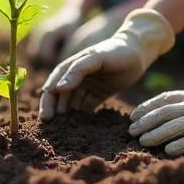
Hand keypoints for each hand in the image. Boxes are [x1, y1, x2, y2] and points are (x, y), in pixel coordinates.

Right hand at [38, 8, 174, 120]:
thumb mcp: (96, 57)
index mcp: (70, 67)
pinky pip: (87, 107)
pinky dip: (83, 117)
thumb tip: (57, 89)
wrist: (138, 51)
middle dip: (55, 112)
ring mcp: (87, 86)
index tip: (45, 118)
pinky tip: (82, 130)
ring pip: (72, 104)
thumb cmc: (115, 50)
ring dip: (68, 117)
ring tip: (65, 133)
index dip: (47, 102)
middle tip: (53, 130)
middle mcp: (75, 77)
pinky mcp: (98, 94)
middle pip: (60, 98)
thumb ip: (77, 71)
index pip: (52, 86)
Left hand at [128, 62, 183, 155]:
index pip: (163, 99)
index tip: (133, 116)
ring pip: (175, 126)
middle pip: (165, 113)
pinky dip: (179, 145)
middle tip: (131, 131)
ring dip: (157, 134)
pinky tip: (167, 151)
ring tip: (143, 142)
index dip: (146, 107)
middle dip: (146, 122)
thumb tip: (163, 108)